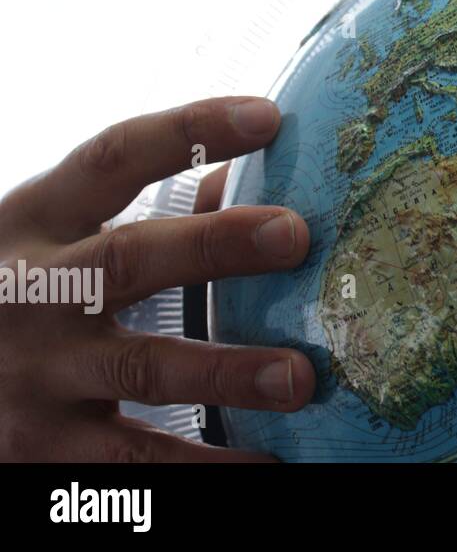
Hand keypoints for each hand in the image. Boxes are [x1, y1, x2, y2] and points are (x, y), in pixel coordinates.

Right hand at [0, 97, 315, 460]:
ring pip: (139, 371)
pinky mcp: (42, 450)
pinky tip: (268, 466)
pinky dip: (202, 471)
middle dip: (214, 245)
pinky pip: (132, 466)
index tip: (266, 117)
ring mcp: (35, 374)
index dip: (188, 130)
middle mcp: (32, 292)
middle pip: (128, 259)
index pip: (114, 157)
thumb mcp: (58, 237)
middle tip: (295, 234)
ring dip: (225, 374)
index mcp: (37, 220)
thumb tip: (259, 183)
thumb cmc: (24, 290)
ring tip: (299, 378)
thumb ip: (154, 210)